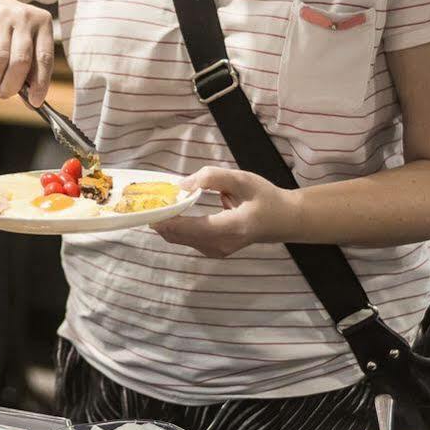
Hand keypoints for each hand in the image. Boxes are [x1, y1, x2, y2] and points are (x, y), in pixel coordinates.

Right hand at [0, 0, 54, 103]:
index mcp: (43, 23)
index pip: (45, 58)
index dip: (41, 83)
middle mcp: (24, 16)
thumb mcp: (25, 45)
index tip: (35, 102)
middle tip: (5, 95)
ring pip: (0, 59)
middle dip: (12, 85)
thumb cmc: (10, 35)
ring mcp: (2, 16)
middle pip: (21, 61)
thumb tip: (33, 103)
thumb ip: (31, 71)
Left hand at [153, 167, 294, 257]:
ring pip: (181, 240)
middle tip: (145, 201)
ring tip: (154, 205)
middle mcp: (222, 245)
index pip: (192, 228)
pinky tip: (171, 213)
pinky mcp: (214, 251)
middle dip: (161, 220)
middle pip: (180, 237)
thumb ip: (213, 178)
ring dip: (166, 224)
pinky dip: (176, 228)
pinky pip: (187, 240)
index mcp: (232, 227)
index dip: (168, 219)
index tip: (149, 207)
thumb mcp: (243, 180)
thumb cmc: (266, 198)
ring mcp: (217, 251)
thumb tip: (182, 185)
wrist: (284, 221)